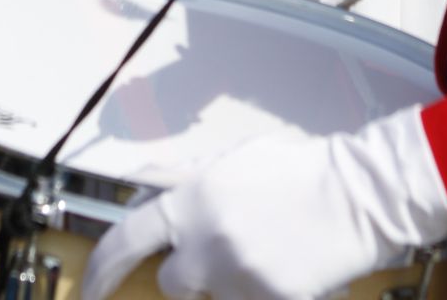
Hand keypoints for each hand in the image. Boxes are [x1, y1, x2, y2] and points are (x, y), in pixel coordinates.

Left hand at [82, 108, 446, 299]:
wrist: (355, 197)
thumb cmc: (297, 171)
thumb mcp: (233, 159)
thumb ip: (183, 177)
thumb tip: (143, 182)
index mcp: (195, 199)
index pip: (127, 238)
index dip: (102, 267)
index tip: (91, 286)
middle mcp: (208, 242)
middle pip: (171, 282)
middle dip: (188, 273)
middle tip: (217, 255)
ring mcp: (237, 277)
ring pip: (212, 294)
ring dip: (226, 281)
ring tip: (263, 250)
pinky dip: (258, 291)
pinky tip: (283, 266)